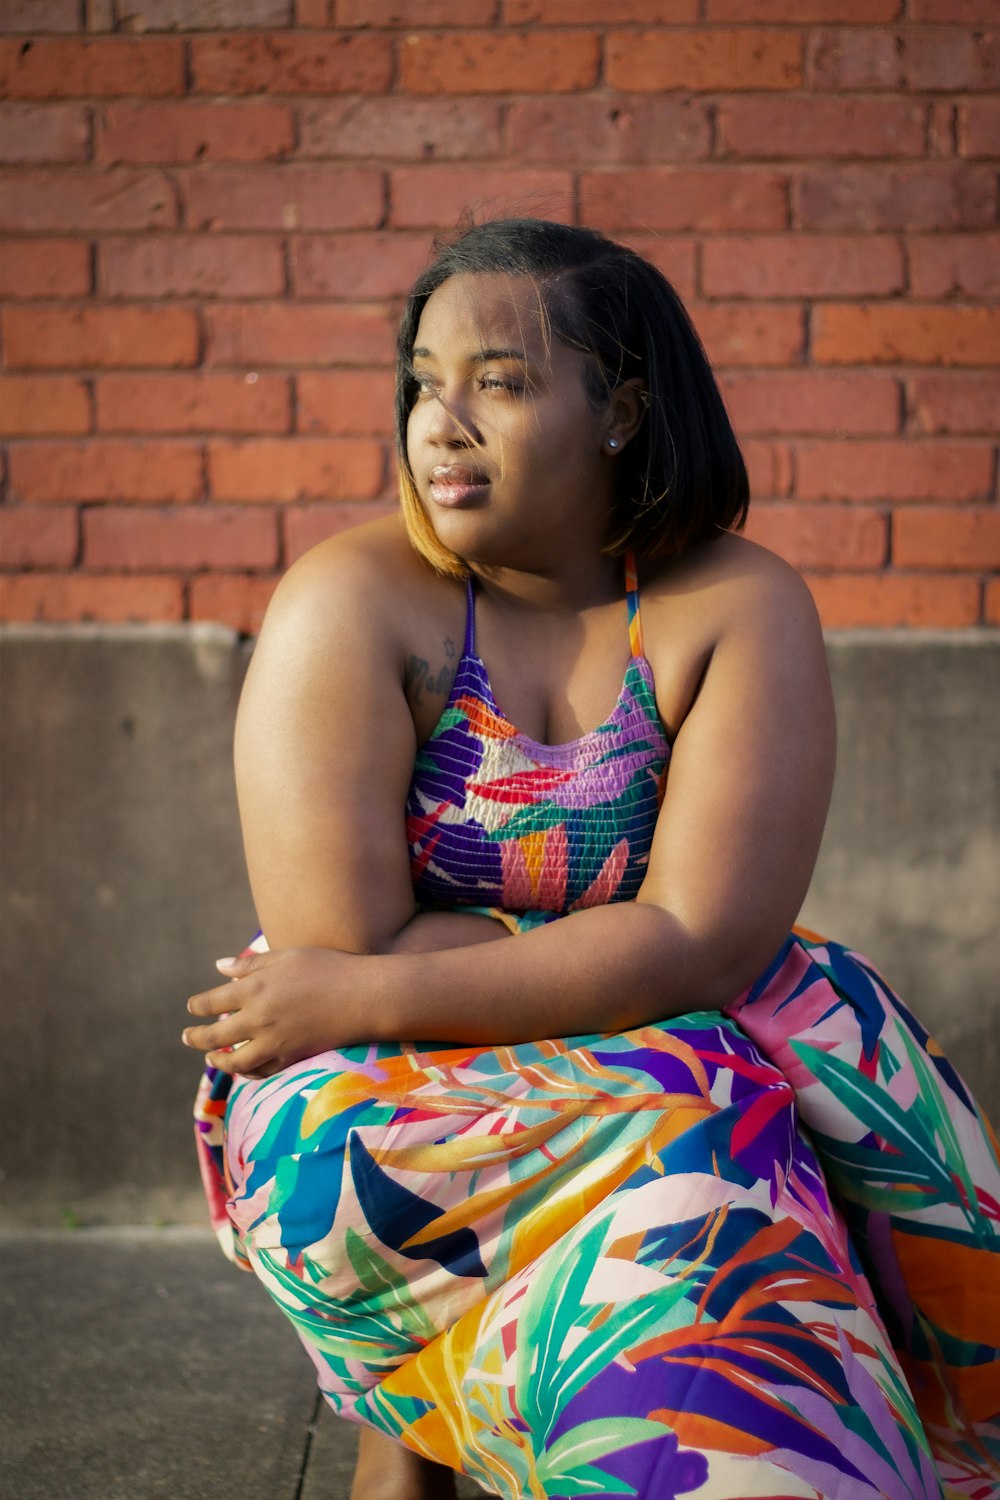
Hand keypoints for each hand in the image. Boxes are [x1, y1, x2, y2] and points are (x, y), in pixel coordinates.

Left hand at [182, 946, 364, 1078]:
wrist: (364, 996)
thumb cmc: (328, 967)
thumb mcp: (287, 956)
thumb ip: (251, 964)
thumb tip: (219, 967)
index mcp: (255, 988)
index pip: (211, 1001)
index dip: (197, 1006)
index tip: (191, 1008)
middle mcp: (259, 1018)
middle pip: (214, 1034)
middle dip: (196, 1037)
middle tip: (187, 1037)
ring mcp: (274, 1042)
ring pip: (233, 1060)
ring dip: (217, 1060)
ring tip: (210, 1058)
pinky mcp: (292, 1057)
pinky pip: (261, 1071)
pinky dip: (247, 1071)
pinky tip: (242, 1067)